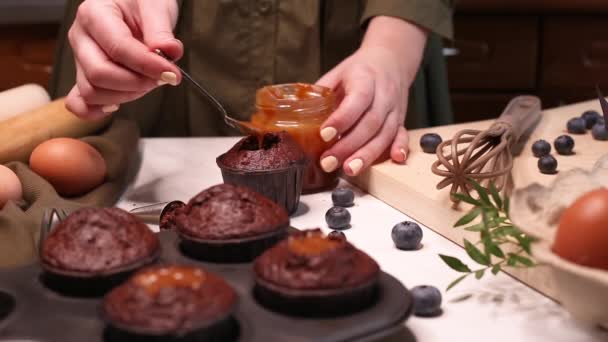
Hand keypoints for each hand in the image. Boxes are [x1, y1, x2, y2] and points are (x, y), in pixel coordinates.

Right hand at [65, 0, 181, 117]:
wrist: (135, 4)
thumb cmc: (142, 1)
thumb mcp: (155, 5)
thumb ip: (161, 30)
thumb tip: (169, 52)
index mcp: (94, 14)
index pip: (118, 48)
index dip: (147, 66)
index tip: (172, 73)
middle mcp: (81, 37)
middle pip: (100, 74)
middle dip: (137, 83)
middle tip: (163, 77)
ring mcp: (80, 58)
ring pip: (92, 91)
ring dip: (126, 95)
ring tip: (149, 81)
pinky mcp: (84, 75)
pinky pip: (79, 101)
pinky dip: (96, 110)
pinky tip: (118, 105)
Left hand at [316, 16, 426, 175]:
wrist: (391, 60)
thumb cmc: (359, 70)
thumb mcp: (337, 74)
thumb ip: (321, 94)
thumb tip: (296, 115)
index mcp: (366, 78)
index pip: (357, 100)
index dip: (342, 118)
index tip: (325, 134)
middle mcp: (384, 94)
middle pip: (370, 123)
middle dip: (349, 146)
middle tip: (329, 161)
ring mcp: (395, 108)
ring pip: (385, 134)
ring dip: (367, 155)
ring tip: (349, 170)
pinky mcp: (401, 119)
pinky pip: (402, 135)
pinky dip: (399, 148)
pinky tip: (394, 160)